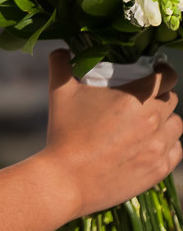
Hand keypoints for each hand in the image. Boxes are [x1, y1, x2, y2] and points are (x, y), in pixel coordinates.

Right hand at [42, 48, 181, 219]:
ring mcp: (158, 147)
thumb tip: (62, 50)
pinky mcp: (158, 170)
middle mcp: (153, 121)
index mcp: (135, 98)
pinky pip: (177, 150)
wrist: (67, 180)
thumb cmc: (64, 133)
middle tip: (143, 100)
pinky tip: (150, 144)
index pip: (167, 77)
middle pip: (172, 100)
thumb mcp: (59, 92)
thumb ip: (61, 64)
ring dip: (166, 120)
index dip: (163, 71)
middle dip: (161, 96)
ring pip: (177, 125)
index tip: (156, 71)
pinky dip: (168, 144)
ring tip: (147, 123)